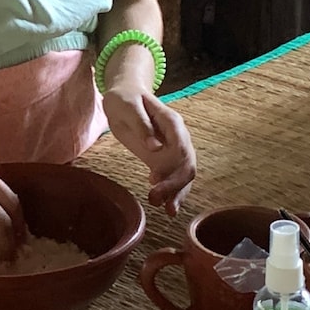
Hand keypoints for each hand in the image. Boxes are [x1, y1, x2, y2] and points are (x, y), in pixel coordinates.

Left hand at [100, 47, 194, 213]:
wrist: (123, 97)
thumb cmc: (125, 98)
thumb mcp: (129, 107)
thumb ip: (143, 126)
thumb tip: (156, 148)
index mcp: (172, 123)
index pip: (183, 148)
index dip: (175, 168)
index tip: (156, 182)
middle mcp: (177, 138)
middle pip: (186, 166)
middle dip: (176, 186)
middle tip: (158, 202)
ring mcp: (171, 150)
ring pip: (181, 175)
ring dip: (177, 193)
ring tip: (168, 212)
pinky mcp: (161, 159)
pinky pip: (170, 177)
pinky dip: (169, 191)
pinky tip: (163, 205)